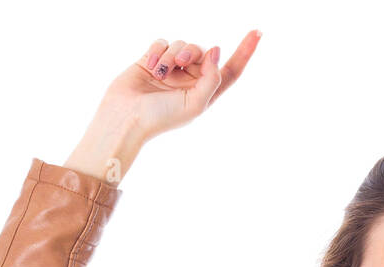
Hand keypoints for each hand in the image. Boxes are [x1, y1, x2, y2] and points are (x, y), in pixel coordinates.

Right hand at [109, 33, 261, 142]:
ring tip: (160, 71)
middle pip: (202, 52)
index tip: (258, 33)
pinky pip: (162, 42)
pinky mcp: (152, 60)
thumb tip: (216, 51)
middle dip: (192, 53)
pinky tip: (149, 65)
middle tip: (180, 63)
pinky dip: (157, 51)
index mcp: (205, 93)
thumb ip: (212, 78)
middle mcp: (190, 80)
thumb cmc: (161, 117)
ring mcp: (171, 69)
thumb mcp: (196, 104)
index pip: (231, 70)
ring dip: (171, 55)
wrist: (125, 117)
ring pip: (181, 45)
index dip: (244, 52)